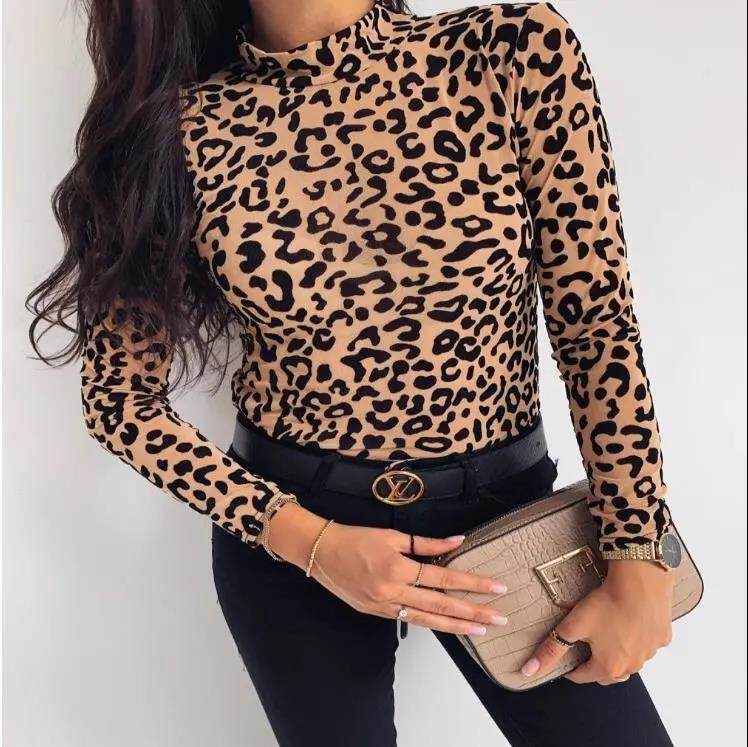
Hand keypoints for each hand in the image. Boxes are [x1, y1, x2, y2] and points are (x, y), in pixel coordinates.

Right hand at [270, 504, 509, 634]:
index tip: (496, 588)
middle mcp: (393, 591)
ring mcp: (384, 606)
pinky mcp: (377, 613)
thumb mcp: (392, 535)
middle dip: (473, 613)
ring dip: (457, 626)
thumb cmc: (355, 538)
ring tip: (481, 630)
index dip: (473, 584)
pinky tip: (448, 626)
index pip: (445, 578)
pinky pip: (410, 620)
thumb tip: (457, 542)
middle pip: (441, 606)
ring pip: (428, 620)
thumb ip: (427, 543)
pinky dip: (431, 623)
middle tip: (500, 619)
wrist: (320, 552)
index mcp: (398, 567)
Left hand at [521, 560, 674, 684]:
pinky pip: (647, 643)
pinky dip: (637, 639)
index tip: (566, 662)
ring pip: (630, 660)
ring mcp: (650, 652)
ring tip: (607, 637)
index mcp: (609, 667)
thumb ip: (551, 649)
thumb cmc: (608, 604)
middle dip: (595, 665)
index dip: (570, 668)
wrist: (640, 582)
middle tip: (586, 650)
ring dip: (618, 653)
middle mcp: (632, 665)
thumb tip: (530, 669)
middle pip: (609, 673)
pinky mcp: (662, 636)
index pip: (584, 676)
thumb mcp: (572, 626)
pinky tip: (630, 624)